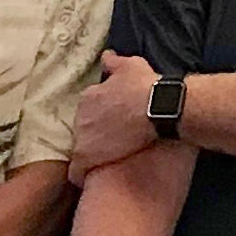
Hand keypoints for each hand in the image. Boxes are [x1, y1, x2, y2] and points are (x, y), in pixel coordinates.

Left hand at [68, 53, 162, 182]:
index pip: (87, 111)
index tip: (110, 123)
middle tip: (111, 142)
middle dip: (94, 136)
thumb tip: (106, 55)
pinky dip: (82, 175)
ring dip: (90, 154)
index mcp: (89, 97)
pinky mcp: (88, 157)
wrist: (158, 110)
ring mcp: (83, 137)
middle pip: (83, 130)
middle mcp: (80, 116)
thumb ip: (115, 62)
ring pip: (81, 149)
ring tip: (104, 161)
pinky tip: (88, 180)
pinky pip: (77, 170)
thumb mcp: (132, 66)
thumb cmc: (147, 87)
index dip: (99, 118)